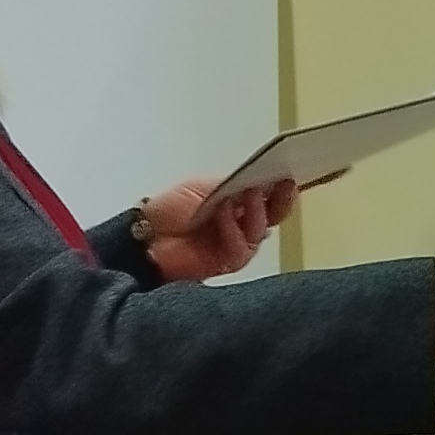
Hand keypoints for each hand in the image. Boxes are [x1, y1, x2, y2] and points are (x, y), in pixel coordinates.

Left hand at [139, 172, 299, 284]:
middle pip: (275, 214)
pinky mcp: (229, 261)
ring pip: (262, 230)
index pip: (270, 195)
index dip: (282, 186)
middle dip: (281, 200)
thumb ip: (234, 186)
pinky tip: (225, 216)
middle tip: (282, 185)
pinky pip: (242, 247)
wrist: (145, 237)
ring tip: (246, 194)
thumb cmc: (168, 211)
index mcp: (238, 202)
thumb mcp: (204, 188)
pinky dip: (234, 229)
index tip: (289, 174)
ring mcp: (238, 243)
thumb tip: (260, 181)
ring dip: (255, 211)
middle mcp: (242, 223)